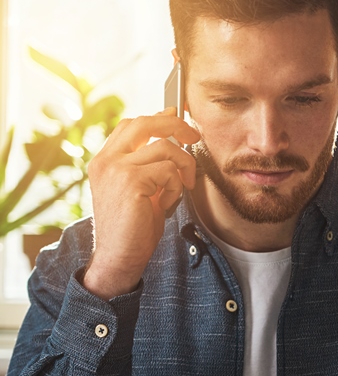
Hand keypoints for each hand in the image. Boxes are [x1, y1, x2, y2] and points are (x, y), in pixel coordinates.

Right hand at [82, 108, 199, 299]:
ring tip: (178, 189)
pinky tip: (167, 202)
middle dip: (176, 126)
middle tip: (194, 138)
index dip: (158, 118)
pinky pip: (169, 170)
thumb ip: (149, 162)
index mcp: (105, 161)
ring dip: (182, 167)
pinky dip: (176, 186)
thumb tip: (170, 132)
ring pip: (165, 148)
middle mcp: (106, 161)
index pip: (130, 125)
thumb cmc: (134, 226)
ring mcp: (116, 169)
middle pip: (144, 123)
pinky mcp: (131, 181)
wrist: (119, 257)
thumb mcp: (142, 188)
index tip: (178, 118)